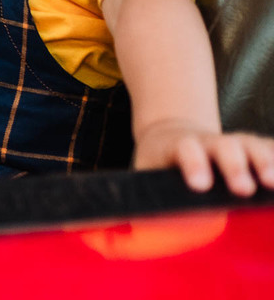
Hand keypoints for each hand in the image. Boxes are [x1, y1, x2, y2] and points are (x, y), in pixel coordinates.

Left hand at [134, 123, 273, 195]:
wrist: (172, 133)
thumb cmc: (158, 163)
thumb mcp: (142, 173)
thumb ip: (136, 199)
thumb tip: (109, 232)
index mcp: (179, 146)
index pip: (186, 150)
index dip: (193, 165)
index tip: (199, 186)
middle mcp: (209, 142)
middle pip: (224, 147)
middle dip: (233, 166)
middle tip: (243, 189)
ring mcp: (233, 143)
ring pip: (251, 146)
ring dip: (264, 162)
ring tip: (272, 184)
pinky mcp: (252, 148)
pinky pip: (269, 149)